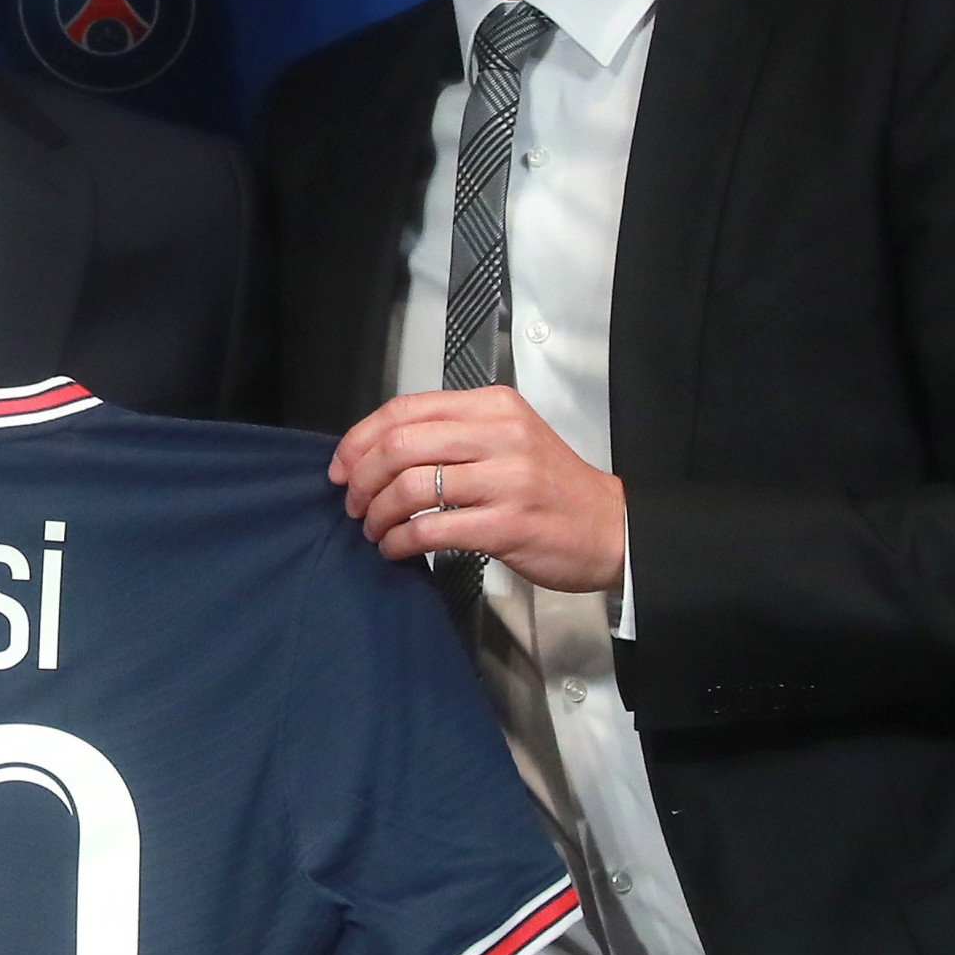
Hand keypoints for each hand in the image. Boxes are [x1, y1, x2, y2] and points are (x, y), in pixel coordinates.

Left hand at [331, 386, 627, 593]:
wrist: (612, 528)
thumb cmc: (554, 486)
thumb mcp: (509, 436)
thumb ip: (453, 433)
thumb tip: (379, 450)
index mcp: (493, 406)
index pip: (405, 409)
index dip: (360, 439)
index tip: (342, 466)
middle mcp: (500, 435)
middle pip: (400, 445)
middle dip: (362, 478)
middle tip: (354, 503)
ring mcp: (506, 480)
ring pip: (410, 488)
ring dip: (378, 513)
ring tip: (375, 528)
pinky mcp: (507, 525)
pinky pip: (432, 530)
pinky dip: (401, 541)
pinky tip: (397, 547)